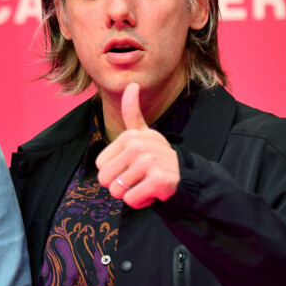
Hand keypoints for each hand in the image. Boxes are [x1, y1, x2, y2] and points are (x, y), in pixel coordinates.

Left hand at [96, 82, 179, 207]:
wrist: (185, 175)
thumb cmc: (156, 156)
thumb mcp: (142, 133)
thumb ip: (131, 112)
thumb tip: (131, 84)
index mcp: (130, 136)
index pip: (100, 166)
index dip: (114, 172)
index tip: (131, 166)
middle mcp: (139, 146)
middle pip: (105, 179)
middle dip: (119, 185)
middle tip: (138, 178)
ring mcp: (149, 162)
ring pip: (118, 191)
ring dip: (131, 194)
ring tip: (146, 183)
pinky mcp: (159, 180)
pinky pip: (132, 200)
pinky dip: (141, 202)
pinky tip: (153, 192)